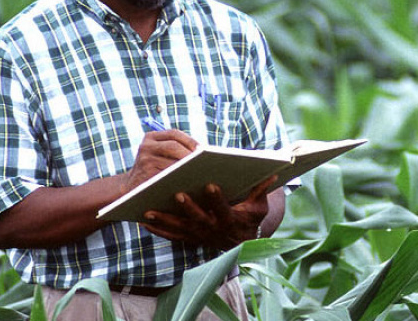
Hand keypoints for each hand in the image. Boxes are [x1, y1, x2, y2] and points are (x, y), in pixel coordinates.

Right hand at [121, 129, 197, 194]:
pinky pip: (167, 176)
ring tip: (202, 170)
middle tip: (206, 161)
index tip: (203, 149)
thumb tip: (203, 151)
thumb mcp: (158, 154)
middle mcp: (145, 146)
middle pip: (173, 146)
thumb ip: (174, 149)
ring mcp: (144, 160)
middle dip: (190, 154)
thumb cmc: (152, 170)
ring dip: (188, 166)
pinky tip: (190, 181)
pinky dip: (180, 177)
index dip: (190, 140)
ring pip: (171, 162)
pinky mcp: (145, 176)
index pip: (174, 134)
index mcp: (150, 137)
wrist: (130, 188)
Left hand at [141, 175, 277, 249]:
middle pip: (199, 219)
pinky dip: (158, 230)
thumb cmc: (250, 218)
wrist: (242, 244)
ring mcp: (199, 236)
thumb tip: (273, 173)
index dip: (218, 199)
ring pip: (180, 228)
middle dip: (188, 207)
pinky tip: (145, 221)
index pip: (224, 208)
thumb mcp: (259, 206)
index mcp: (230, 219)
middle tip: (177, 194)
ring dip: (164, 220)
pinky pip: (172, 236)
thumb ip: (261, 190)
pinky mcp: (190, 239)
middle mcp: (213, 230)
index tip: (211, 185)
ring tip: (148, 210)